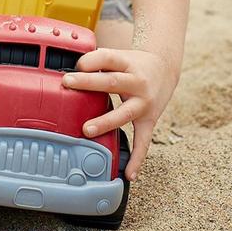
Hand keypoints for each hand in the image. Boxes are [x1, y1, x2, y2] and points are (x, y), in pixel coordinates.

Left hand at [61, 48, 178, 180]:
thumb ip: (97, 62)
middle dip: (89, 83)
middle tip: (67, 83)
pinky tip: (129, 173)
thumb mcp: (118, 56)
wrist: (164, 69)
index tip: (76, 64)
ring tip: (86, 130)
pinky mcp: (149, 120)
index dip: (91, 60)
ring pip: (124, 112)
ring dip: (105, 121)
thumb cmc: (133, 63)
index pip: (108, 57)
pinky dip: (138, 158)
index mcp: (127, 62)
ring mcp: (144, 103)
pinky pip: (144, 141)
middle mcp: (137, 82)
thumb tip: (69, 71)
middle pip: (112, 81)